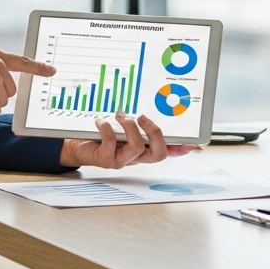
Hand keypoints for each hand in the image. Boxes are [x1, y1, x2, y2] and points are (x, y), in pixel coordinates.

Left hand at [59, 113, 199, 168]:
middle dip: (154, 132)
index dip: (182, 149)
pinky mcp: (105, 159)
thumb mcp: (122, 127)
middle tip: (143, 117)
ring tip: (120, 116)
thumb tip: (151, 108)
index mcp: (144, 149)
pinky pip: (110, 142)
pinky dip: (106, 127)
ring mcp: (121, 160)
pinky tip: (100, 122)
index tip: (194, 145)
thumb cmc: (101, 135)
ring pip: (136, 147)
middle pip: (159, 153)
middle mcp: (136, 157)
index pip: (168, 151)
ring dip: (129, 126)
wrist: (76, 146)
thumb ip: (137, 123)